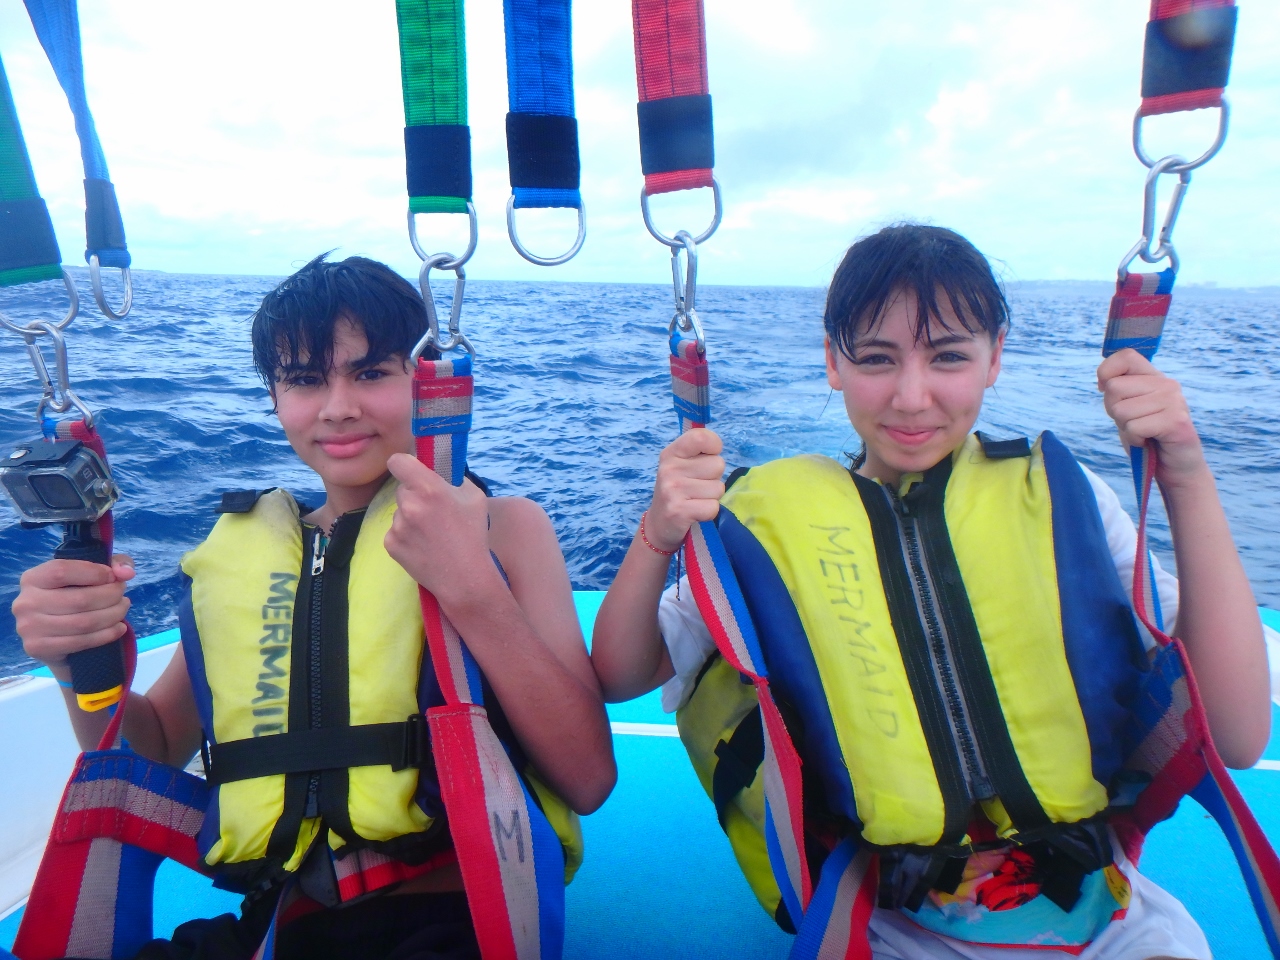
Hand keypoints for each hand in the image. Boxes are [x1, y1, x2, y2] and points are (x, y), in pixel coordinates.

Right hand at [13, 555, 134, 669]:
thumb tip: (126, 572)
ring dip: (113, 615)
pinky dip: (107, 634)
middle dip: (111, 596)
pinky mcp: (38, 648)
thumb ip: (115, 564)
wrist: (56, 637)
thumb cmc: (75, 597)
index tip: (113, 577)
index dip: (94, 572)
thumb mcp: (94, 574)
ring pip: (84, 622)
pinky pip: (81, 641)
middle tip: (123, 596)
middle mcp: (25, 602)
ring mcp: (29, 628)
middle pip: (80, 599)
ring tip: (122, 609)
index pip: (62, 570)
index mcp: (32, 578)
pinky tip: (118, 628)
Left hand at [384, 453, 497, 603]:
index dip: (404, 463)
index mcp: (429, 489)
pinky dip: (406, 535)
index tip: (411, 469)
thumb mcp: (475, 497)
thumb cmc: (473, 535)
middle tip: (433, 511)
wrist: (464, 578)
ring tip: (432, 534)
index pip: (397, 461)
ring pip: (399, 511)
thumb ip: (454, 478)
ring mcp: (397, 526)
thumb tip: (440, 470)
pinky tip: (423, 546)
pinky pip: (395, 530)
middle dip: (415, 494)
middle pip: (402, 488)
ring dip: (411, 516)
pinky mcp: (391, 544)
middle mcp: (409, 505)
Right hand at [646, 428, 725, 552]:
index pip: (701, 436)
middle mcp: (669, 468)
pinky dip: (709, 513)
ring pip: (718, 488)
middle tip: (697, 487)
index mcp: (671, 453)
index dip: (714, 446)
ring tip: (695, 500)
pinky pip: (713, 507)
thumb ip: (698, 453)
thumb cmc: (678, 491)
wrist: (659, 525)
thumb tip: (717, 445)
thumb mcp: (681, 466)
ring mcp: (673, 489)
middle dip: (714, 478)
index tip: (709, 457)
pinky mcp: (679, 511)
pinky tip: (695, 513)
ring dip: (712, 497)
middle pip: (718, 464)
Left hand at [1097, 349, 1207, 487]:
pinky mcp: (1176, 421)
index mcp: (1154, 377)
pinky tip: (1149, 442)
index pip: (1126, 356)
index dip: (1106, 372)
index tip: (1106, 390)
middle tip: (1135, 422)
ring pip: (1121, 410)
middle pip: (1114, 387)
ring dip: (1126, 428)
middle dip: (1114, 411)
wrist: (1175, 467)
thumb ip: (1117, 391)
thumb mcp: (1127, 410)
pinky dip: (1135, 439)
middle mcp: (1167, 384)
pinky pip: (1134, 427)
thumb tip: (1103, 381)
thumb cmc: (1147, 437)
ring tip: (1144, 433)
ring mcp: (1174, 401)